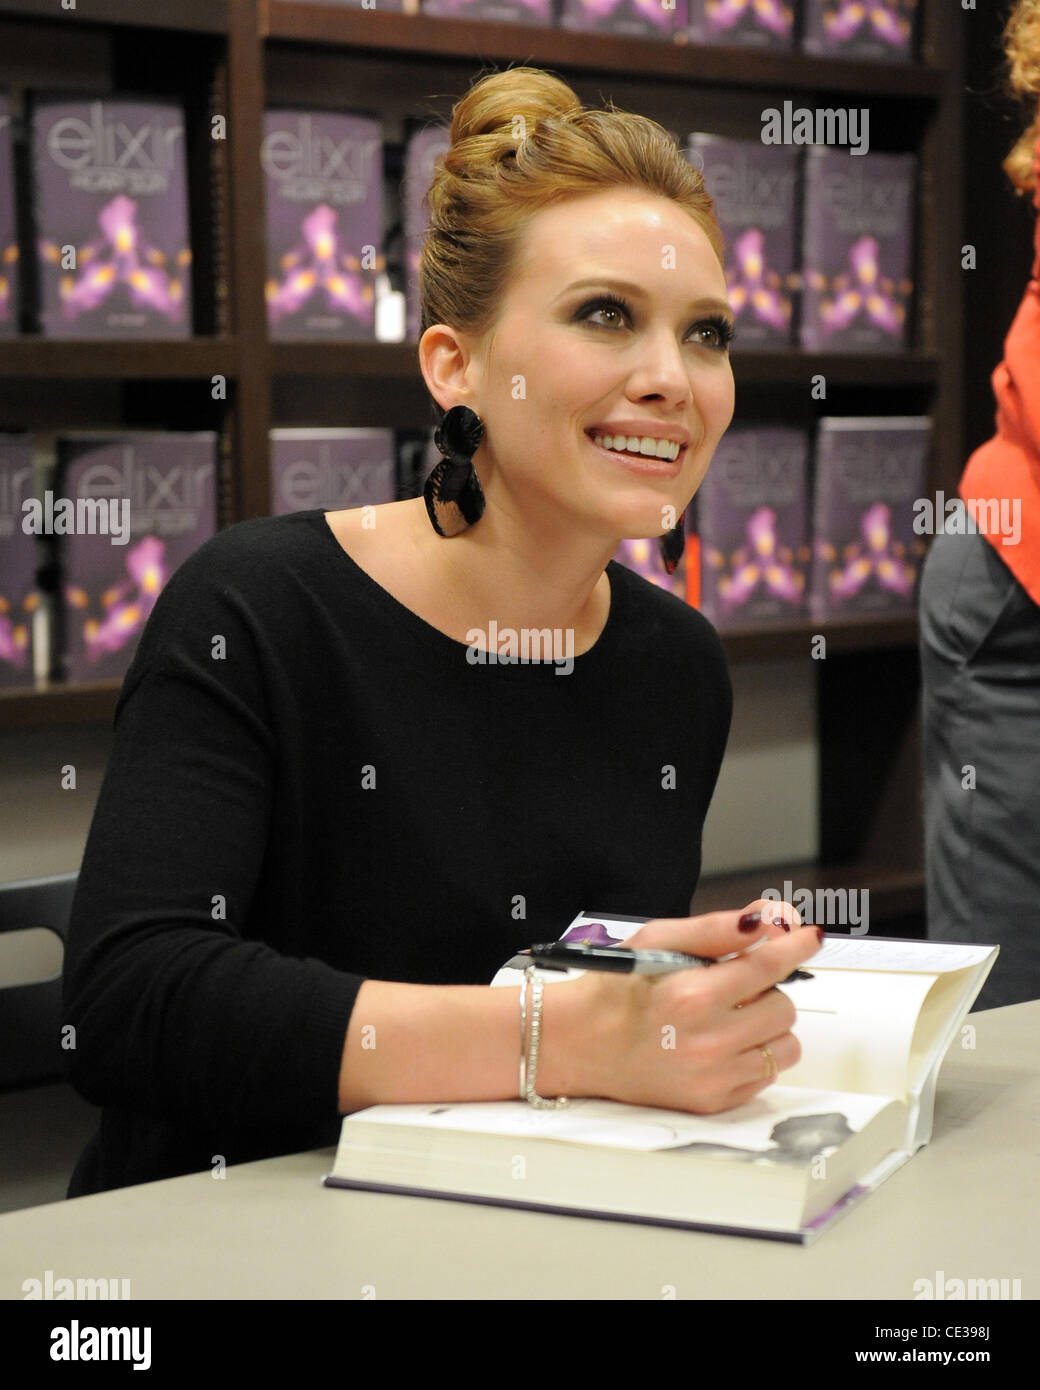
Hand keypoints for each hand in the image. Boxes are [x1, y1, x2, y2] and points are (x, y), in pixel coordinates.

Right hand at [564, 900, 819, 1113]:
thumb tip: (773, 919)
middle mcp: (707, 1041)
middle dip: (766, 991)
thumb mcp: (658, 939)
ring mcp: (712, 1077)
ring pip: (785, 1046)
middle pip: (784, 1008)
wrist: (578, 1042)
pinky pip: (766, 1076)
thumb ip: (719, 928)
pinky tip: (718, 1044)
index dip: (794, 947)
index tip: (810, 937)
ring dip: (766, 1026)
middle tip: (731, 987)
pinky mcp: (713, 1102)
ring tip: (728, 1017)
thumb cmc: (615, 986)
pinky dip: (753, 1055)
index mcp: (693, 995)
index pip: (767, 966)